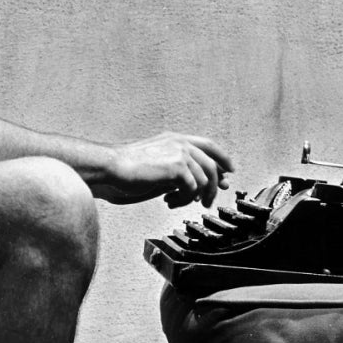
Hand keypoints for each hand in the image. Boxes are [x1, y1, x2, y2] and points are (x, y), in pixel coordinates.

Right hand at [97, 132, 233, 207]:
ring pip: (204, 180)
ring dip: (194, 197)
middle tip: (206, 203)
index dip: (223, 159)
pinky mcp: (176, 168)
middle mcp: (181, 143)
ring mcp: (180, 154)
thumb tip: (201, 182)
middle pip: (212, 166)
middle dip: (213, 187)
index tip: (228, 172)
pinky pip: (192, 189)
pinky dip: (183, 200)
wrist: (113, 167)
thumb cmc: (130, 168)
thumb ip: (181, 170)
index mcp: (176, 139)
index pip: (209, 145)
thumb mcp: (160, 165)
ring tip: (177, 203)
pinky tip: (169, 201)